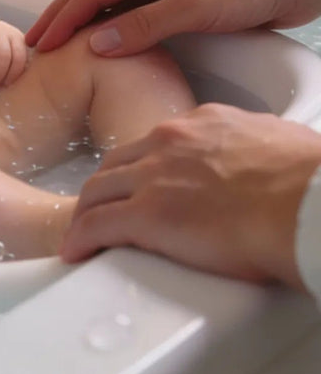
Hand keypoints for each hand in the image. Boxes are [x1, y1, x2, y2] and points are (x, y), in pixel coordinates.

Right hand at [25, 0, 320, 55]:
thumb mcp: (195, 7)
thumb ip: (144, 25)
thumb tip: (97, 44)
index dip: (62, 19)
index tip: (40, 44)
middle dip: (61, 14)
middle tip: (37, 42)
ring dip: (84, 17)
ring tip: (63, 41)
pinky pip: (136, 5)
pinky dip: (113, 20)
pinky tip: (110, 37)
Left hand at [61, 103, 320, 289]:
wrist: (308, 203)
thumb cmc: (309, 181)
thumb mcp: (274, 144)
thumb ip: (251, 152)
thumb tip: (262, 167)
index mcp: (201, 124)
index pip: (155, 143)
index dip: (141, 165)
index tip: (138, 181)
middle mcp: (168, 143)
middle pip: (117, 163)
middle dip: (105, 185)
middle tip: (99, 206)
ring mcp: (153, 177)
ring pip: (98, 191)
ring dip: (86, 212)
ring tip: (80, 230)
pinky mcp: (148, 215)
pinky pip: (98, 225)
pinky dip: (80, 237)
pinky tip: (74, 249)